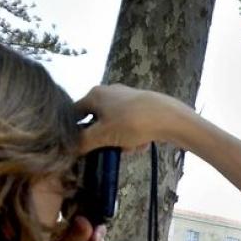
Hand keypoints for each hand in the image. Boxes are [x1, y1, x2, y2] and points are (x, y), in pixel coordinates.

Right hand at [75, 84, 190, 153]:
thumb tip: (71, 148)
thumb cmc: (131, 123)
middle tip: (113, 148)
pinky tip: (143, 143)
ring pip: (115, 126)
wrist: (169, 117)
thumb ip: (83, 142)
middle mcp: (109, 92)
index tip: (81, 146)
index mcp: (94, 94)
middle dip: (105, 139)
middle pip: (97, 121)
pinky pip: (131, 125)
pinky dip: (134, 136)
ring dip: (121, 140)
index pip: (75, 113)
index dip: (75, 131)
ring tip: (132, 147)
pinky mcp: (142, 106)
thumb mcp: (102, 135)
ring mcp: (127, 98)